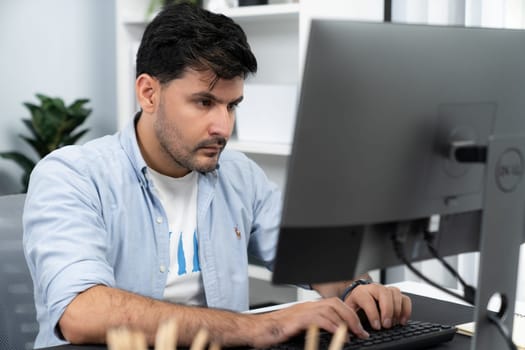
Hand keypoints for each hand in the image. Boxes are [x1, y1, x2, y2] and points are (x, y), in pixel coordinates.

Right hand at [250, 298, 369, 347]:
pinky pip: (319, 318)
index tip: (359, 328)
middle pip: (336, 304)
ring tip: (354, 334)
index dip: (349, 314)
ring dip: (346, 322)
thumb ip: (315, 327)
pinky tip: (339, 333)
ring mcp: (302, 311)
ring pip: (331, 309)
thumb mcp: (299, 328)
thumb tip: (333, 334)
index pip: (335, 304)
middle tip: (361, 331)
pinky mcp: (297, 319)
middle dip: (352, 316)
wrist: (256, 330)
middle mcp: (307, 306)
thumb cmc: (274, 331)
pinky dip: (332, 325)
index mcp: (308, 308)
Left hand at [343, 283, 411, 330]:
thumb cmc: (355, 306)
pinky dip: (406, 310)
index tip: (376, 326)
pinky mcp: (395, 294)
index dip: (373, 314)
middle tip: (386, 325)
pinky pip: (405, 299)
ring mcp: (386, 289)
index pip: (368, 300)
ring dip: (397, 310)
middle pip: (384, 293)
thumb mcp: (350, 310)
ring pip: (396, 293)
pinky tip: (402, 320)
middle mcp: (374, 288)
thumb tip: (356, 329)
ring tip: (394, 323)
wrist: (360, 297)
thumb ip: (352, 318)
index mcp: (361, 292)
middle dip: (387, 311)